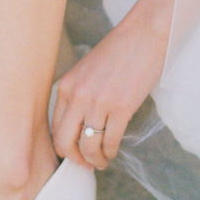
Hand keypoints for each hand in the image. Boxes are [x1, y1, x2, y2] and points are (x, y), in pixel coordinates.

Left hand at [51, 12, 169, 170]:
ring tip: (103, 161)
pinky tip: (114, 151)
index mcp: (66, 86)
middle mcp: (78, 96)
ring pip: (89, 146)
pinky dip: (111, 151)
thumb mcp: (86, 71)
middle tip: (86, 164)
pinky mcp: (121, 107)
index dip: (64, 148)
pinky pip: (111, 141)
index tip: (75, 154)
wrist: (145, 34)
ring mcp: (99, 102)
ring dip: (96, 160)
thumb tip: (79, 125)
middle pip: (66, 143)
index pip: (55, 128)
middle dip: (76, 159)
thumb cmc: (119, 50)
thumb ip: (78, 94)